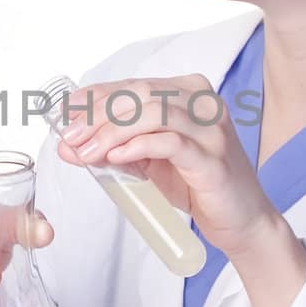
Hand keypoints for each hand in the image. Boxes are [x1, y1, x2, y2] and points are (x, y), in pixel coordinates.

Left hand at [56, 75, 276, 258]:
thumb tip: (69, 145)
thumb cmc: (195, 186)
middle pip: (140, 94)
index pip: (132, 85)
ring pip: (153, 112)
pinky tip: (116, 158)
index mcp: (188, 92)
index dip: (94, 97)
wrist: (240, 221)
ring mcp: (211, 129)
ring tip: (87, 152)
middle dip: (97, 114)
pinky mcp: (212, 158)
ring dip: (111, 132)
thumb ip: (116, 147)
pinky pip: (170, 142)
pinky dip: (137, 146)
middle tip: (71, 138)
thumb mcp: (150, 160)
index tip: (65, 114)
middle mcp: (203, 102)